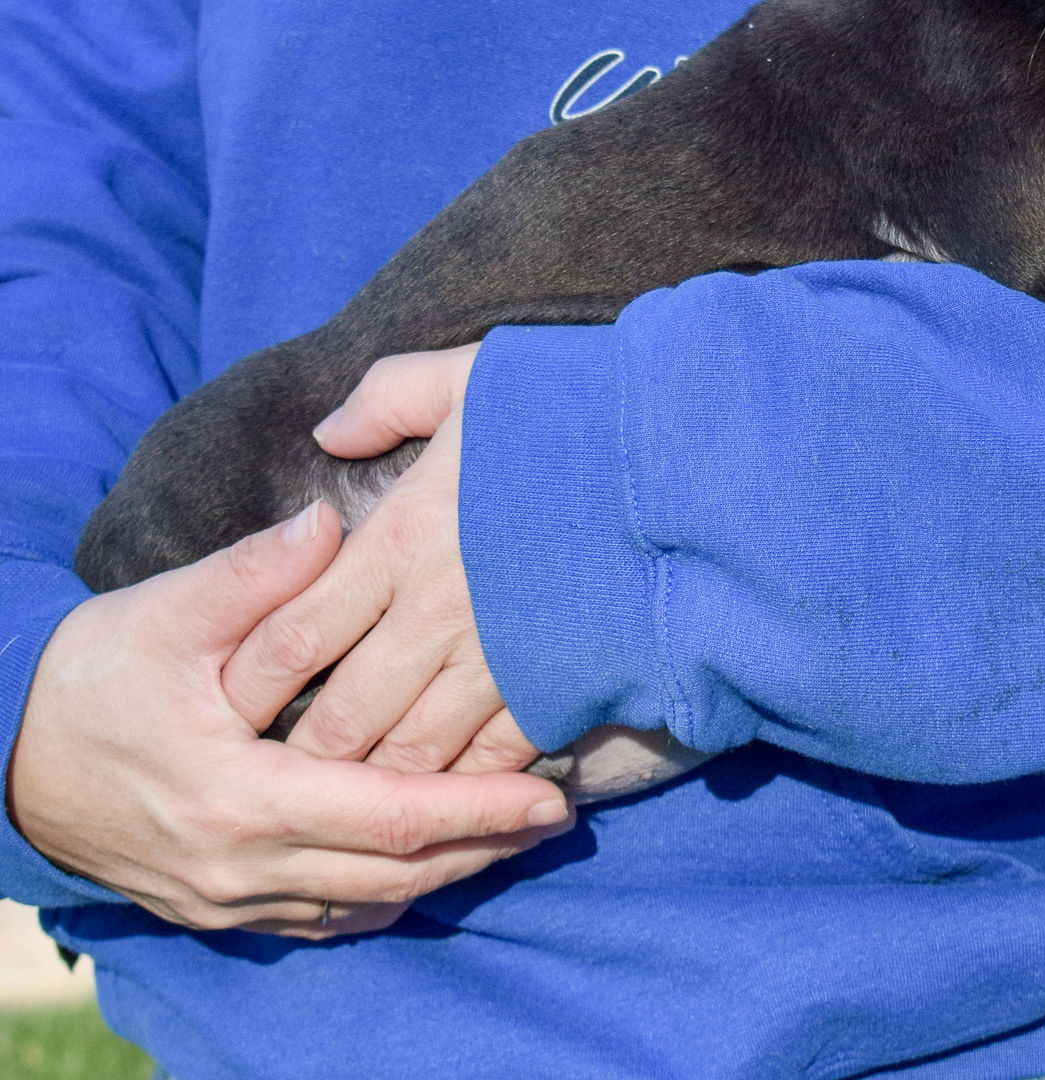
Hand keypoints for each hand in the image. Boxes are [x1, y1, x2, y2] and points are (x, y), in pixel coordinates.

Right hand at [7, 503, 570, 938]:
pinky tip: (429, 868)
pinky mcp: (220, 903)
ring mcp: (231, 896)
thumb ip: (254, 575)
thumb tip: (328, 523)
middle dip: (485, 846)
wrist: (3, 759)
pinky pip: (324, 916)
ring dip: (446, 874)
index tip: (552, 795)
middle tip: (559, 819)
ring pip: (366, 902)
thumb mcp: (165, 614)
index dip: (479, 809)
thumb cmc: (93, 677)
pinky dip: (386, 893)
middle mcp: (244, 864)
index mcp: (242, 796)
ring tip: (513, 838)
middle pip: (395, 872)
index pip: (391, 816)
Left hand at [221, 345, 537, 776]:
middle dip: (301, 758)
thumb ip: (386, 397)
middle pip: (343, 714)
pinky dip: (460, 784)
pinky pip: (492, 755)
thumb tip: (328, 433)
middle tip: (273, 782)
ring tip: (346, 806)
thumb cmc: (573, 408)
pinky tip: (442, 793)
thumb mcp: (468, 375)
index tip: (227, 707)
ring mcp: (499, 653)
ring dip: (375, 784)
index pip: (294, 632)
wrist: (681, 453)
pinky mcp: (557, 679)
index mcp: (403, 535)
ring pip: (412, 750)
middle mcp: (438, 608)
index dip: (250, 682)